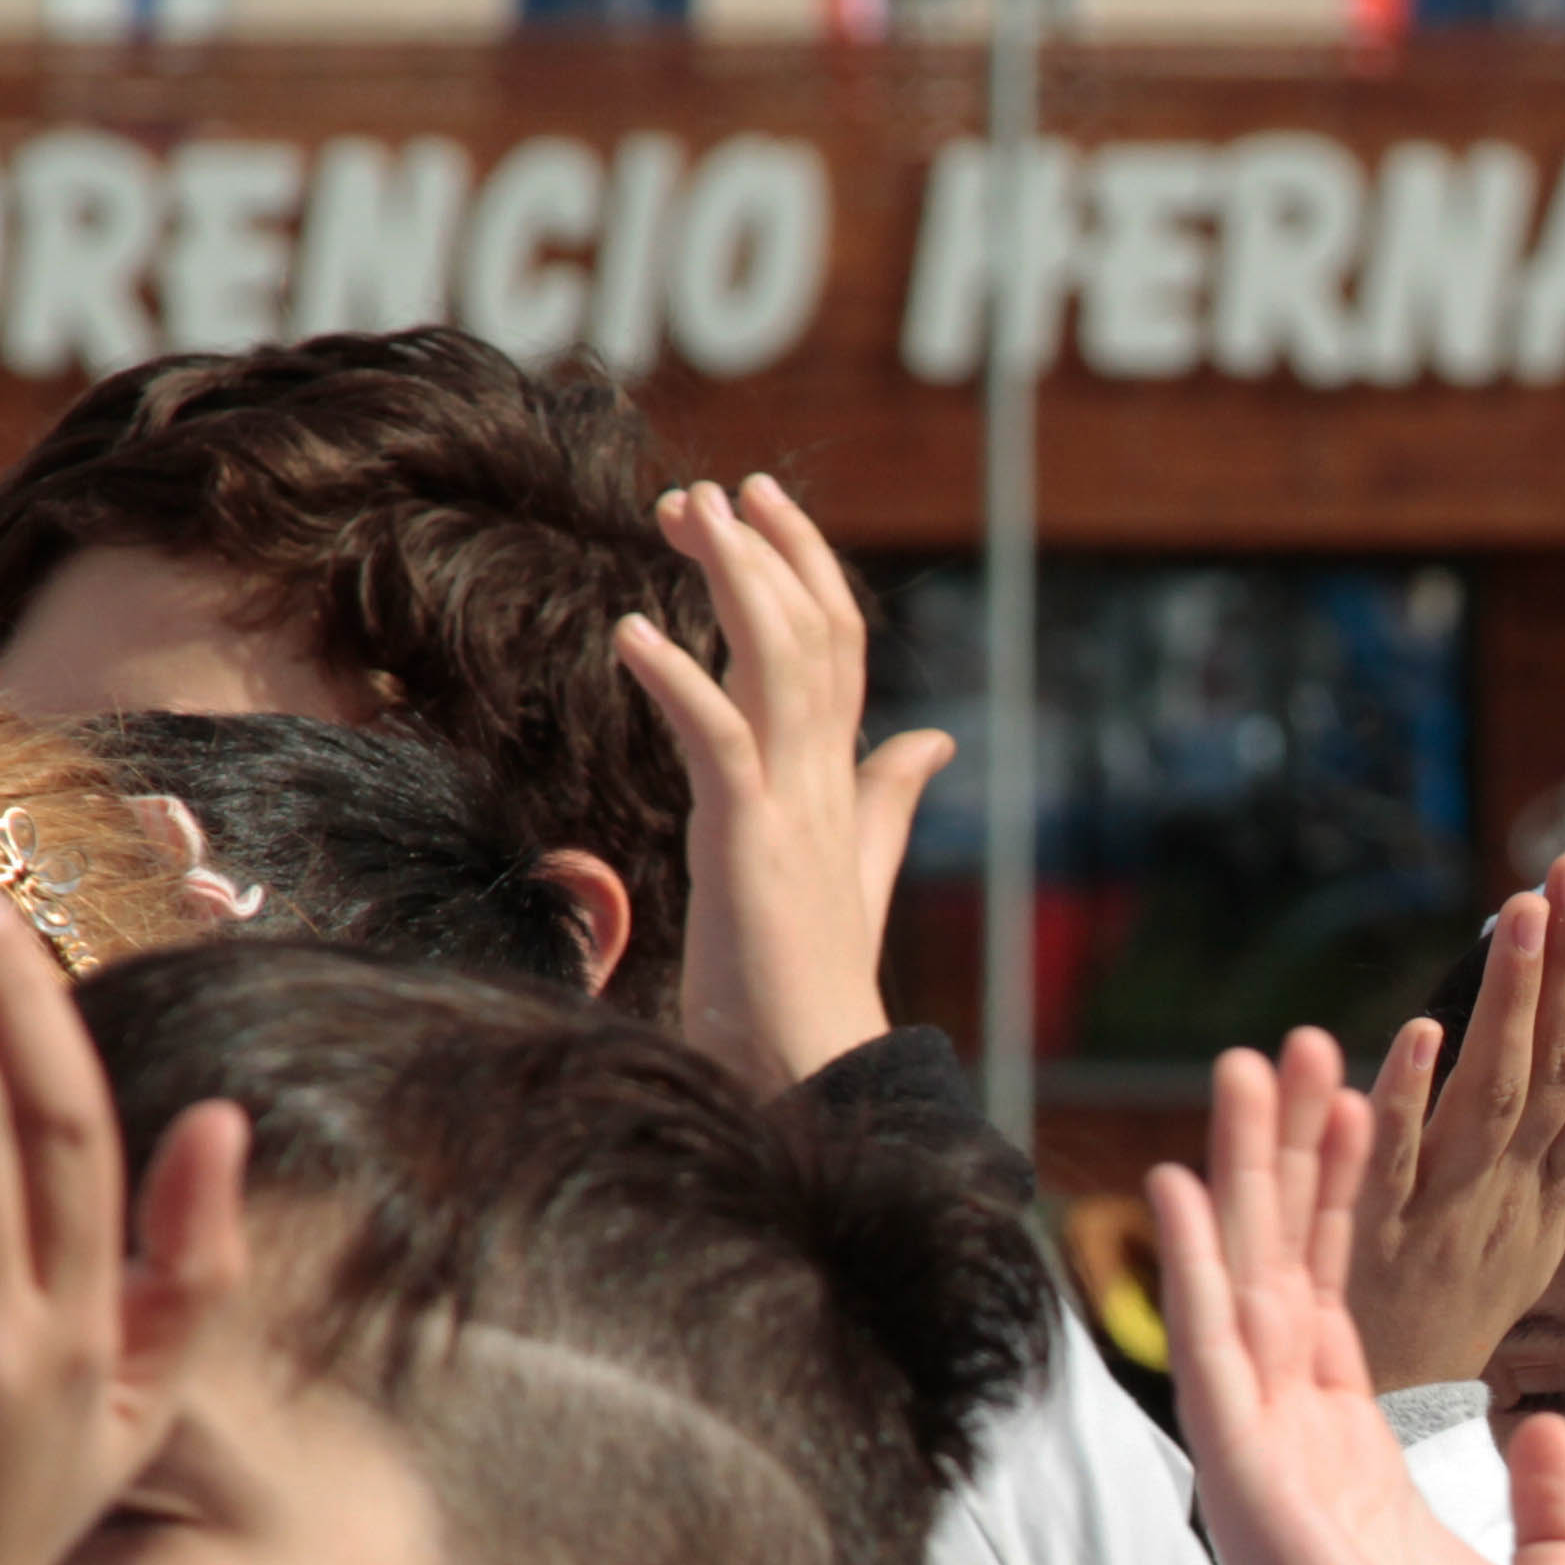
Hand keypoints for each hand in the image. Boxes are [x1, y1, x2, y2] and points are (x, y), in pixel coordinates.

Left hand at [622, 472, 953, 1092]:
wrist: (814, 1075)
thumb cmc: (811, 988)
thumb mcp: (853, 875)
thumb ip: (887, 802)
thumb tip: (930, 741)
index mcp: (839, 786)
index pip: (839, 650)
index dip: (806, 568)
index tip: (757, 507)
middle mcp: (824, 783)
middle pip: (814, 635)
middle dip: (768, 551)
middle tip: (714, 489)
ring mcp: (793, 809)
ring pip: (782, 665)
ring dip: (735, 581)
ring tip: (688, 515)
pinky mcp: (752, 842)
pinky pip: (722, 740)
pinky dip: (679, 680)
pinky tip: (634, 633)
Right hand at [1155, 1028, 1564, 1564]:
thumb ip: (1558, 1504)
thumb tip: (1557, 1430)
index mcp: (1367, 1461)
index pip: (1347, 1302)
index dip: (1355, 1202)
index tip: (1362, 1103)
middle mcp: (1305, 1443)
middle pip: (1288, 1264)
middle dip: (1291, 1153)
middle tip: (1290, 1045)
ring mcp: (1269, 1453)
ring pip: (1248, 1280)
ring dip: (1245, 1172)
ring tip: (1245, 1065)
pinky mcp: (1247, 1473)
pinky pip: (1214, 1348)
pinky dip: (1199, 1263)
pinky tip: (1188, 1180)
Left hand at [1340, 850, 1564, 1390]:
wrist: (1386, 1425)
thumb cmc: (1461, 1312)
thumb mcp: (1545, 1237)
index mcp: (1557, 1194)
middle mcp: (1516, 1200)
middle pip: (1561, 1075)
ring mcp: (1447, 1217)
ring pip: (1494, 1102)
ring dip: (1510, 1004)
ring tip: (1524, 913)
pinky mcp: (1375, 1240)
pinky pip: (1396, 1167)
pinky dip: (1408, 1099)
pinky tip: (1418, 1031)